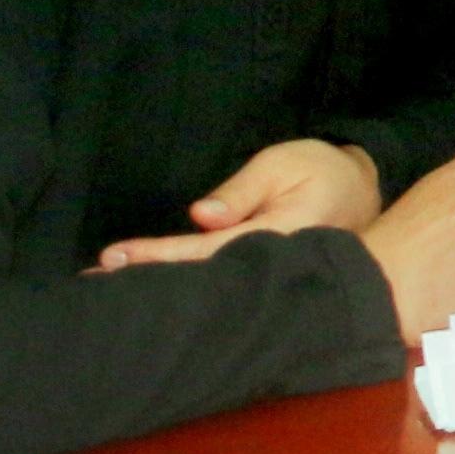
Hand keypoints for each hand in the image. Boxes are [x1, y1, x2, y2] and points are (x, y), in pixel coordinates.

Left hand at [95, 136, 380, 267]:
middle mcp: (274, 268)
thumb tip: (201, 215)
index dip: (161, 255)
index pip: (208, 250)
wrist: (361, 189)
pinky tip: (153, 290)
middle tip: (93, 282)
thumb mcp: (282, 163)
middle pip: (203, 281)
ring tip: (108, 289)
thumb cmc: (319, 169)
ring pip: (210, 290)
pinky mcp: (265, 285)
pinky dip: (182, 287)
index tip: (115, 257)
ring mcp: (271, 281)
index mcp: (281, 235)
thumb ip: (242, 190)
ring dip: (161, 287)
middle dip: (148, 281)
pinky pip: (221, 288)